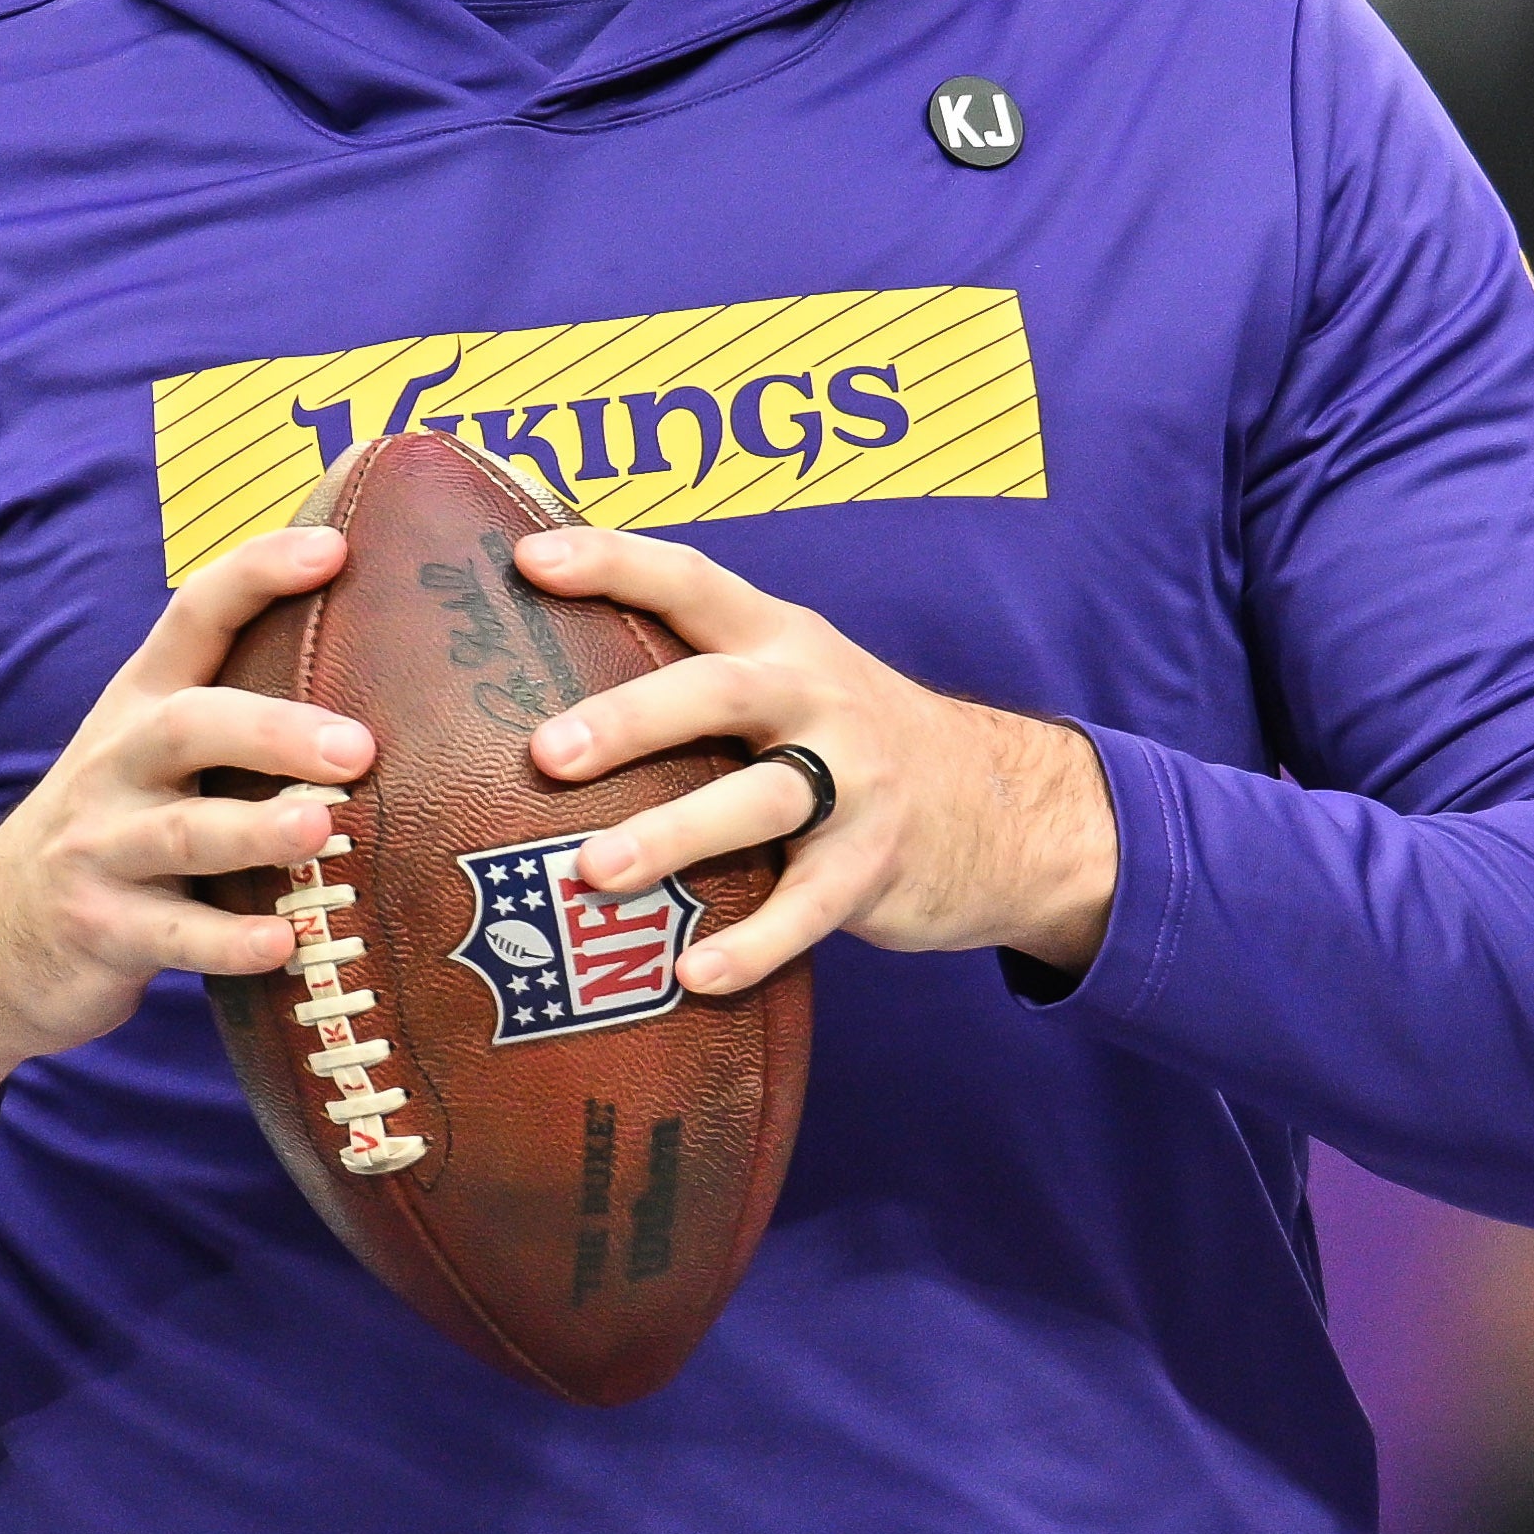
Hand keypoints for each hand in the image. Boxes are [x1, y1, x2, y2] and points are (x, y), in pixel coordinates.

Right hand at [0, 527, 372, 1169]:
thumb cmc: (110, 831)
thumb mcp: (146, 759)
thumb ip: (230, 716)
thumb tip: (379, 680)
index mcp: (140, 706)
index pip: (193, 617)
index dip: (258, 575)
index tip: (334, 548)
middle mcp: (117, 764)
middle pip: (188, 726)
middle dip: (272, 731)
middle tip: (357, 747)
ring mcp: (102, 848)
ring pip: (182, 833)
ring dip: (254, 831)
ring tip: (321, 830)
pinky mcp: (101, 929)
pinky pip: (171, 935)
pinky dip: (227, 941)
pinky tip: (284, 945)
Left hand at [508, 529, 1114, 993]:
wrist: (1003, 805)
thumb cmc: (846, 741)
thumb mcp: (791, 679)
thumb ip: (696, 675)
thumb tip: (537, 691)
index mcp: (779, 639)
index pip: (692, 583)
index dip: (614, 563)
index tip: (530, 561)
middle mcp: (816, 696)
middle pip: (721, 691)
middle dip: (632, 718)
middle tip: (547, 753)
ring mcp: (853, 781)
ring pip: (760, 802)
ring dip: (674, 836)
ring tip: (593, 873)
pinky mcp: (873, 865)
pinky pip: (808, 907)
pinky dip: (753, 943)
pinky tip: (692, 972)